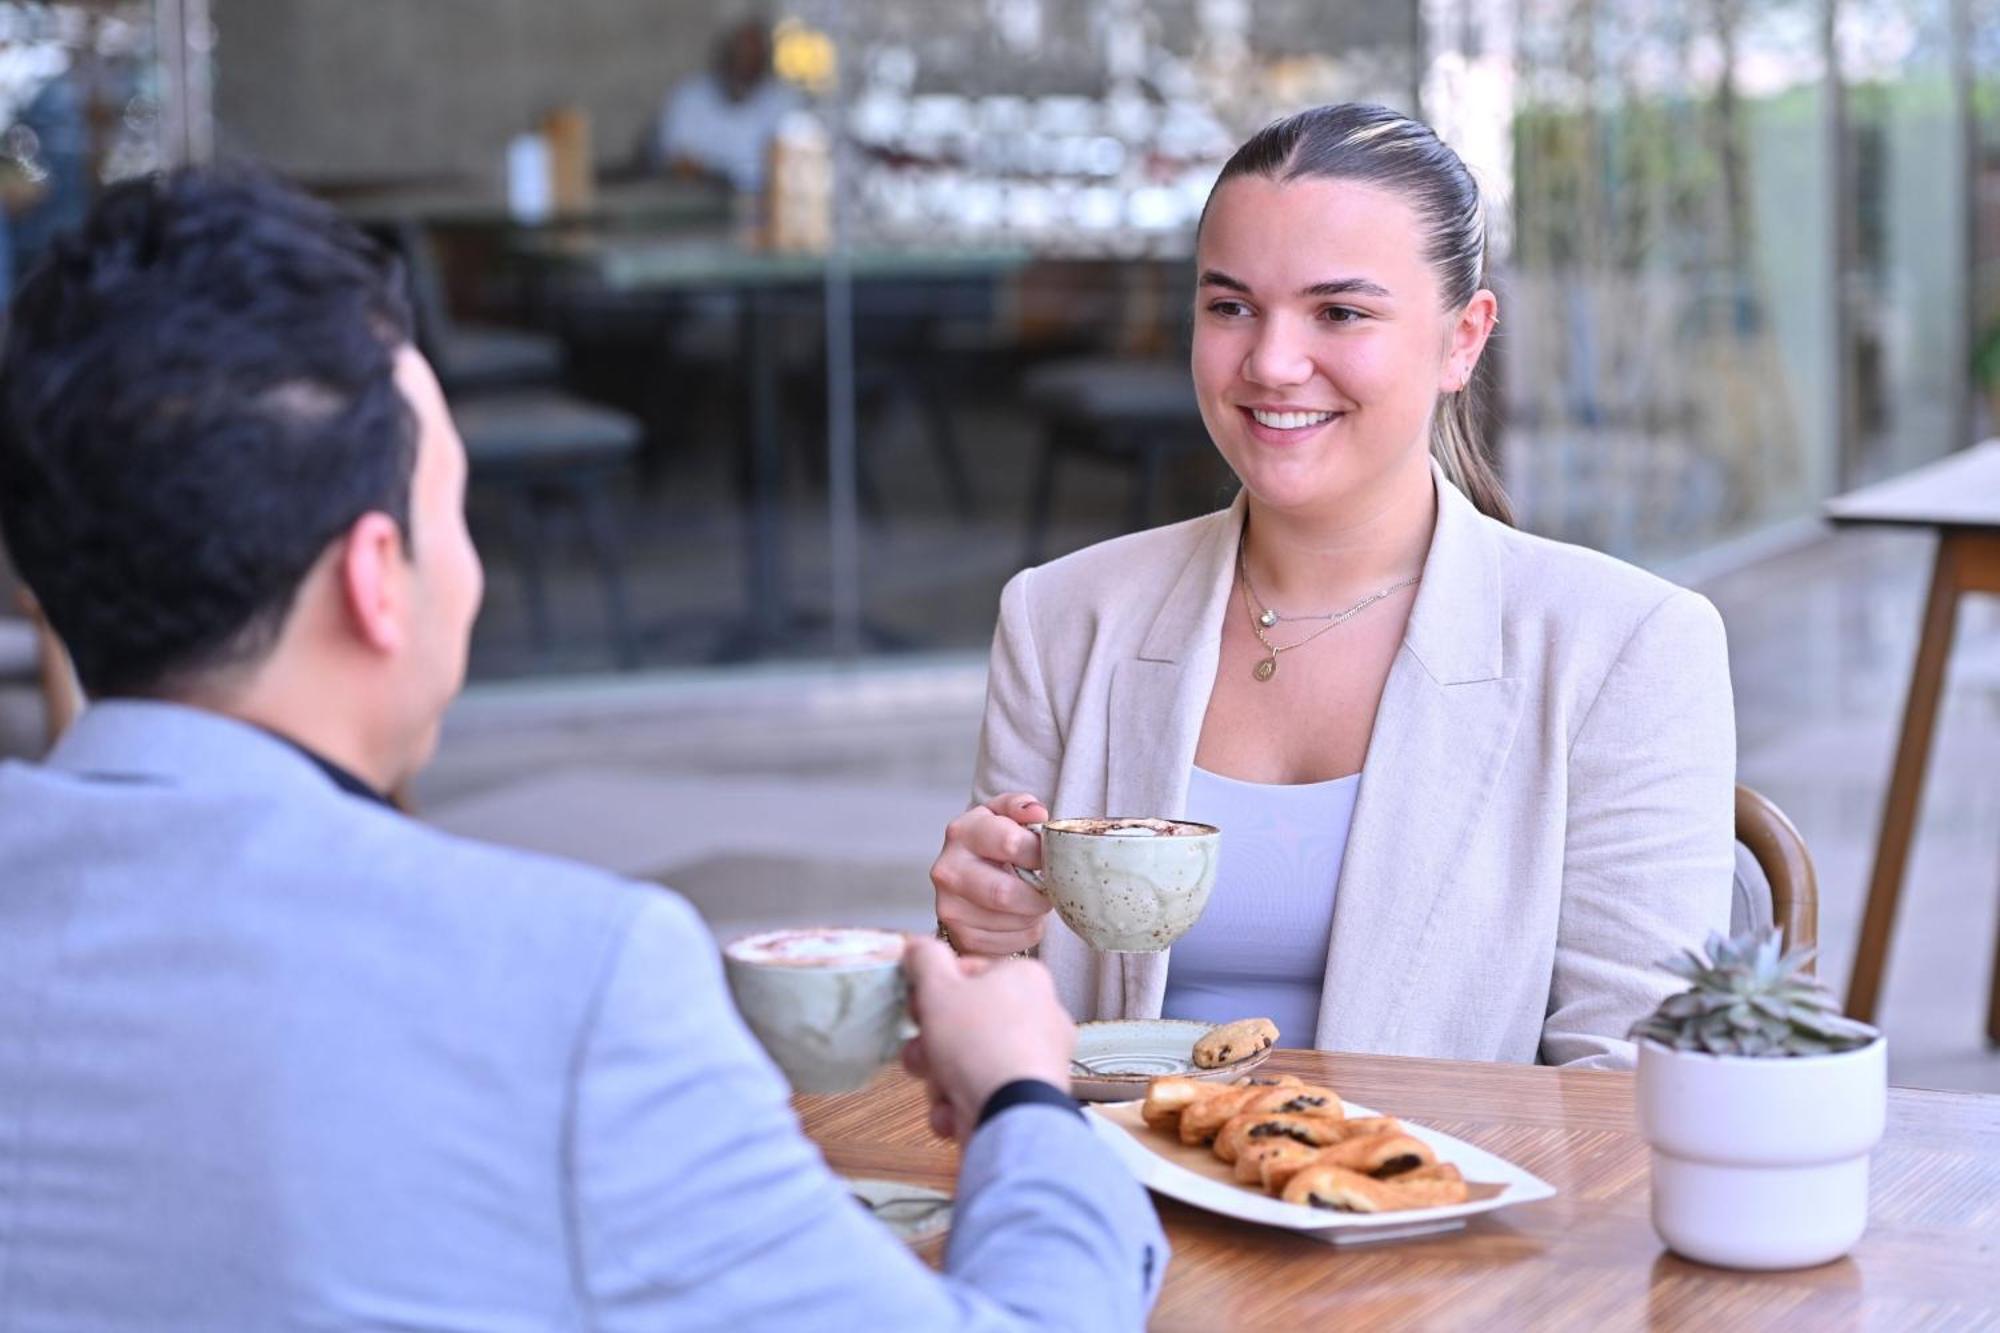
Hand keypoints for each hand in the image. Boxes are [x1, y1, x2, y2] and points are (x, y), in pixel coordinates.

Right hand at [899, 936, 1073, 1140]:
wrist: (1013, 1114)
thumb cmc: (976, 1041)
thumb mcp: (938, 989)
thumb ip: (924, 960)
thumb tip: (916, 944)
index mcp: (1026, 978)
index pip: (969, 973)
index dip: (933, 991)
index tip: (914, 1009)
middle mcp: (1042, 1014)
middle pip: (968, 1023)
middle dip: (933, 1045)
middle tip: (919, 1056)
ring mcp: (1042, 1059)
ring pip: (973, 1061)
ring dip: (942, 1079)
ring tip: (938, 1093)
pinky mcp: (1035, 1097)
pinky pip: (989, 1091)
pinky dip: (964, 1104)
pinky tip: (953, 1115)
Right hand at [930, 792, 1050, 954]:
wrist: (968, 882)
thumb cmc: (994, 845)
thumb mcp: (1004, 816)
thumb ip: (1020, 806)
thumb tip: (1037, 813)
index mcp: (962, 832)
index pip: (1011, 843)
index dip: (1042, 853)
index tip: (1053, 857)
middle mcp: (947, 870)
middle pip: (1005, 893)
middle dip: (1039, 894)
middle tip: (1050, 889)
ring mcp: (949, 908)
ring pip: (1013, 921)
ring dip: (1035, 914)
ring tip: (1033, 900)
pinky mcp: (960, 937)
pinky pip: (1010, 943)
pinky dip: (1026, 932)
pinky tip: (1020, 918)